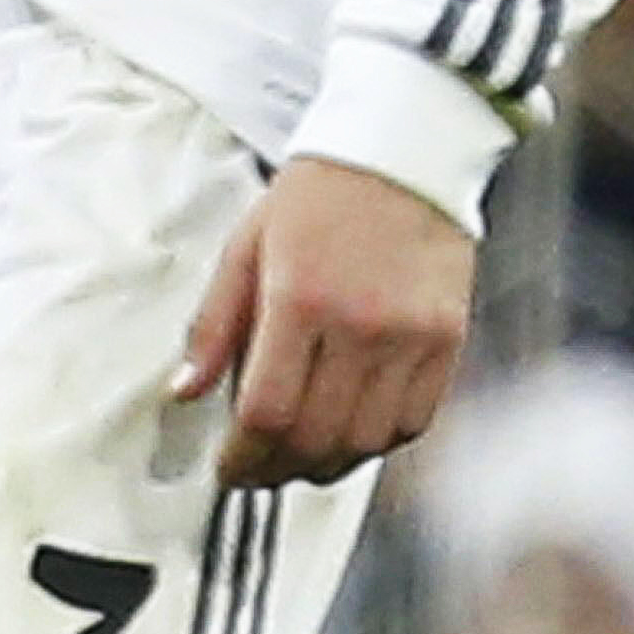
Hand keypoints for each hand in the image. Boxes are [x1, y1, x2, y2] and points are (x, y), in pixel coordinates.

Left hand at [174, 155, 475, 489]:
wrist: (400, 160)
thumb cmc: (313, 200)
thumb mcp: (244, 248)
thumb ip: (214, 324)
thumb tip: (184, 392)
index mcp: (300, 300)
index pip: (267, 410)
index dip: (243, 455)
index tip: (227, 469)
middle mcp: (361, 328)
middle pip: (318, 436)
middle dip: (279, 469)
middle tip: (256, 474)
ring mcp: (412, 339)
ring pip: (368, 440)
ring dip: (327, 465)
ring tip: (297, 461)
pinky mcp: (449, 343)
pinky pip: (414, 422)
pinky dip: (378, 445)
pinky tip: (350, 436)